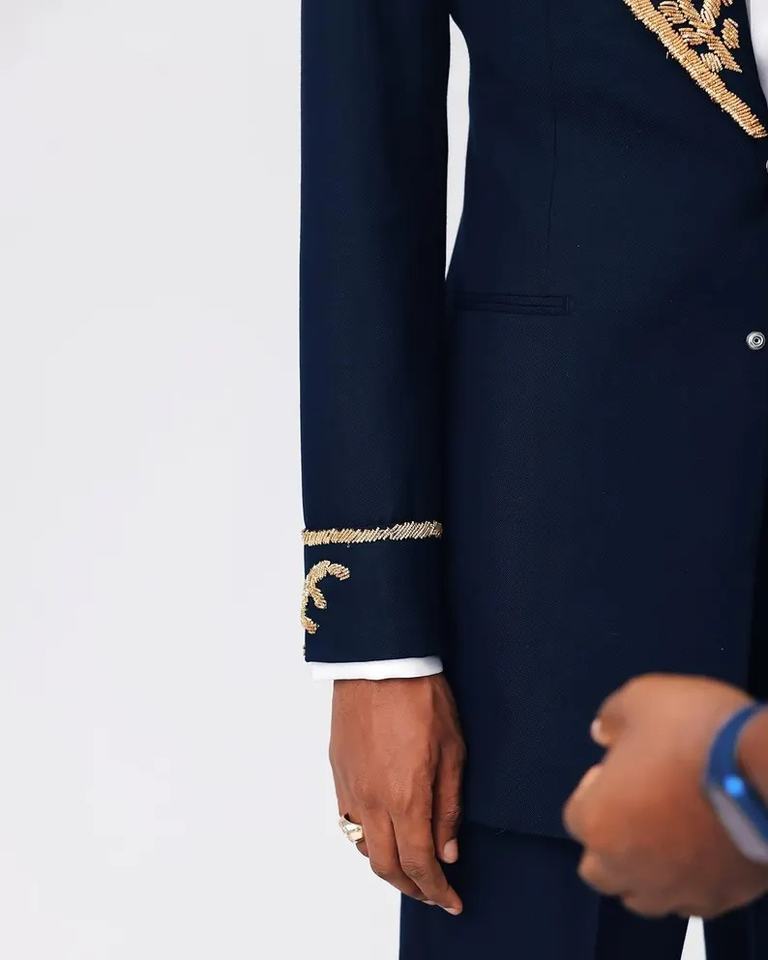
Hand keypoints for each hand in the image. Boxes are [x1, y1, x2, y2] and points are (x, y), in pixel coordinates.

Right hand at [330, 675, 464, 913]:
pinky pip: (348, 820)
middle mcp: (371, 800)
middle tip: (433, 891)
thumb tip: (448, 850)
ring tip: (410, 865)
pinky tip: (384, 832)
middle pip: (386, 866)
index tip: (451, 901)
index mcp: (405, 797)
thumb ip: (448, 806)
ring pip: (363, 847)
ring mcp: (350, 786)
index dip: (436, 890)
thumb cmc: (420, 697)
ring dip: (387, 865)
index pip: (419, 864)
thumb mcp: (453, 750)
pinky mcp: (338, 772)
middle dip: (411, 887)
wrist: (379, 659)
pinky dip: (367, 838)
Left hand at [563, 674, 767, 918]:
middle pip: (600, 869)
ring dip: (642, 868)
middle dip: (609, 840)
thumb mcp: (642, 698)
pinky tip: (698, 850)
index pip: (576, 817)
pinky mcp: (719, 899)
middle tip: (633, 807)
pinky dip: (686, 880)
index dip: (594, 790)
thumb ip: (612, 717)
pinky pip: (689, 900)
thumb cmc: (696, 732)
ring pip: (641, 895)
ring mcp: (675, 889)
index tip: (615, 770)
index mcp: (599, 822)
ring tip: (663, 833)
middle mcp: (629, 866)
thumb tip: (602, 732)